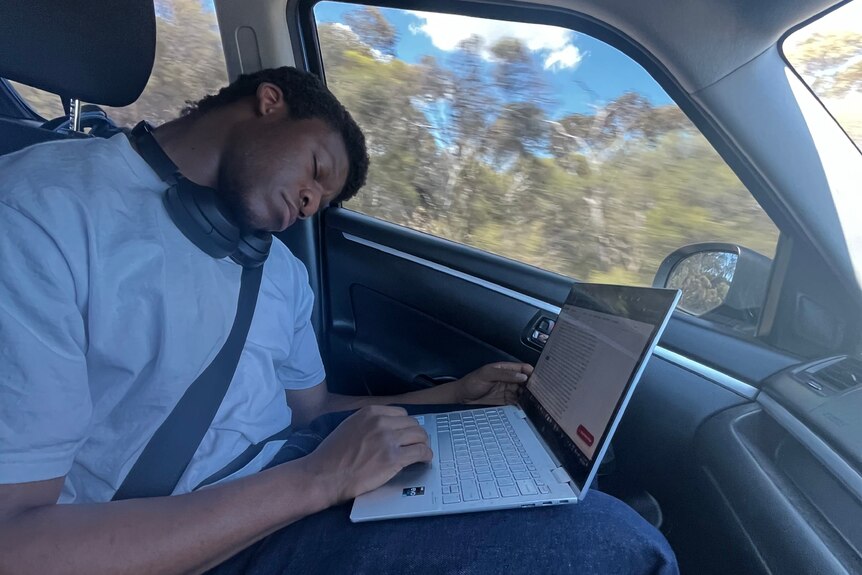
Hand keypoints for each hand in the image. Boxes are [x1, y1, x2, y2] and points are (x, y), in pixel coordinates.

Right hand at [299, 405, 431, 504]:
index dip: (406, 425)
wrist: (323, 475)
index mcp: (370, 413)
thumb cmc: (331, 455)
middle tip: (417, 444)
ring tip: (422, 452)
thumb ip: (368, 424)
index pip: (401, 413)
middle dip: (416, 434)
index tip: (407, 433)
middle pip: (413, 423)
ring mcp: (388, 440)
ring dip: (423, 444)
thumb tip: (387, 427)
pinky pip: (420, 452)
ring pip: (419, 436)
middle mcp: (381, 423)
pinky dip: (426, 456)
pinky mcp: (394, 459)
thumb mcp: (349, 426)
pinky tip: (425, 460)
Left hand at [452, 362, 533, 404]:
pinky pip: (517, 401)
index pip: (523, 368)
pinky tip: (528, 408)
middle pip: (526, 381)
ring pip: (523, 392)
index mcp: (505, 369)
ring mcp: (508, 390)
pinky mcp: (505, 401)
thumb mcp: (487, 375)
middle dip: (534, 386)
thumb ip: (505, 374)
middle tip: (543, 393)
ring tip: (538, 402)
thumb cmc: (472, 382)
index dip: (532, 373)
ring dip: (530, 396)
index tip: (541, 379)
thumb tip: (523, 376)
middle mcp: (509, 379)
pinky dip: (523, 404)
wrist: (461, 397)